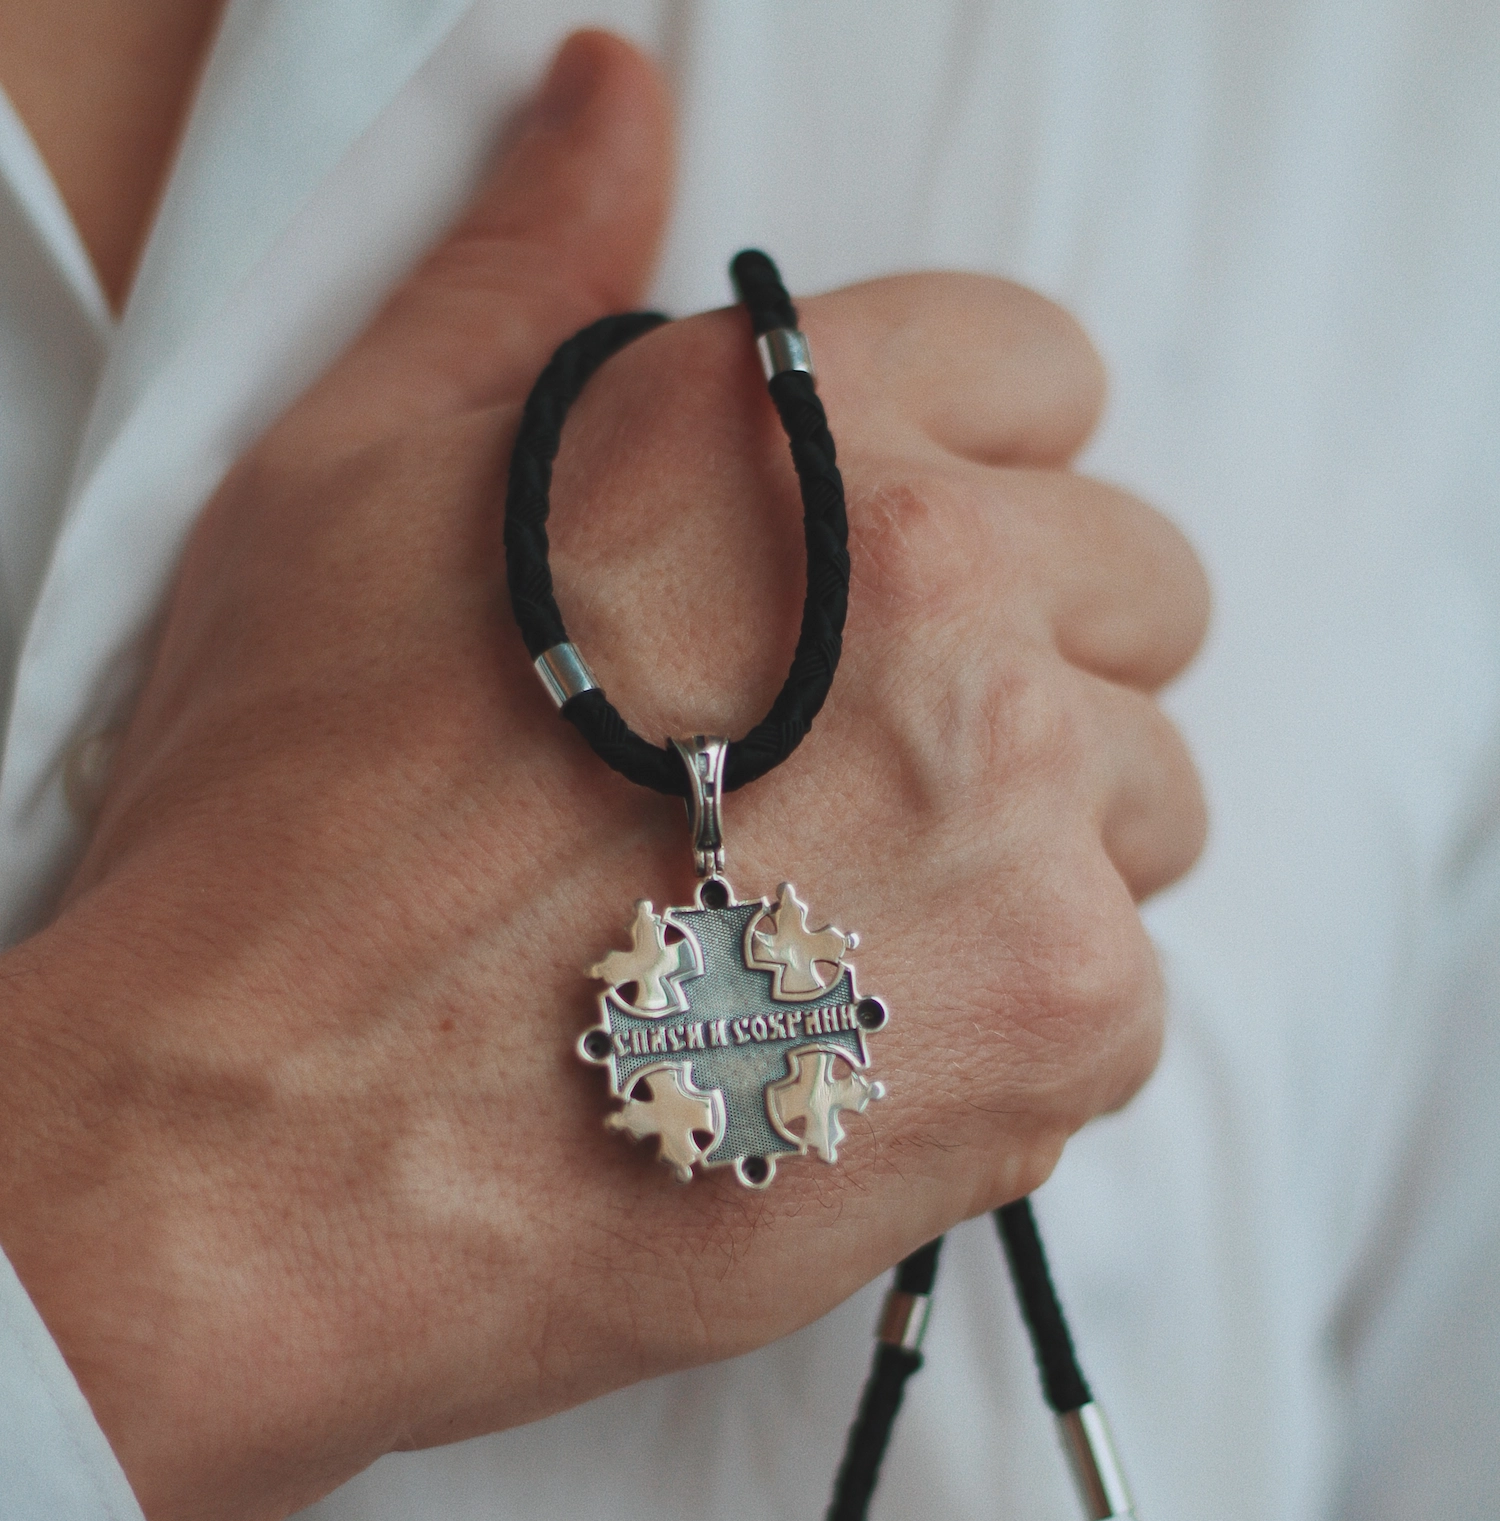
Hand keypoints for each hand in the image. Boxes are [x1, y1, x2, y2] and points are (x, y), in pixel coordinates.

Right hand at [0, 31, 1206, 1520]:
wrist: (266, 1149)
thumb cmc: (285, 831)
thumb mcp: (354, 491)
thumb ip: (522, 282)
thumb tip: (612, 98)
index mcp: (795, 443)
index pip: (1038, 374)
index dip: (961, 480)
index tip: (877, 595)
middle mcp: (948, 600)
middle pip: (1134, 594)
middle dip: (1022, 674)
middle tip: (850, 793)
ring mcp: (1027, 818)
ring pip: (1148, 811)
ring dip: (1033, 867)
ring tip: (834, 946)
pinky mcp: (1058, 1024)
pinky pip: (1126, 999)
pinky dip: (1014, 1039)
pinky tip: (843, 1060)